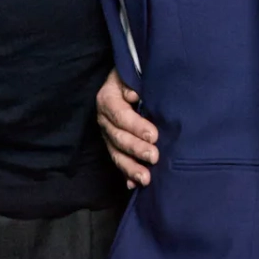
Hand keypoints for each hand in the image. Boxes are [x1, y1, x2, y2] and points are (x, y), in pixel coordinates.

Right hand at [96, 70, 159, 188]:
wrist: (131, 82)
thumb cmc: (136, 77)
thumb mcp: (133, 73)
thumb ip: (132, 82)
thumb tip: (132, 95)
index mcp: (108, 99)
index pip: (119, 115)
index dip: (135, 126)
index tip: (154, 135)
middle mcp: (104, 119)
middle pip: (117, 137)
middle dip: (136, 149)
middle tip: (154, 156)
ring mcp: (108, 134)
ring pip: (116, 153)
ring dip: (130, 167)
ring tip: (145, 179)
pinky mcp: (115, 146)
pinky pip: (119, 161)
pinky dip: (126, 174)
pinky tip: (133, 185)